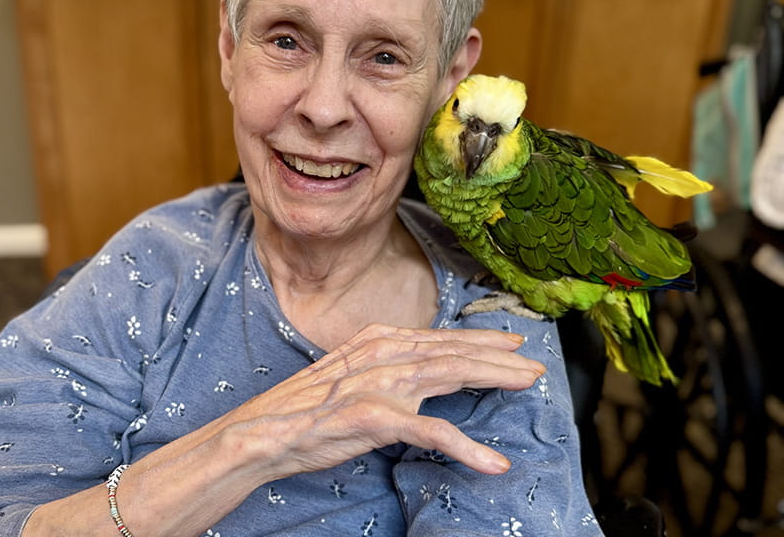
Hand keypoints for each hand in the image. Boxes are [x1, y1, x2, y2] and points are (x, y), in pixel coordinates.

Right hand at [217, 323, 544, 480]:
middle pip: (454, 351)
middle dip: (499, 356)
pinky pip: (432, 433)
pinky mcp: (376, 417)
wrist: (264, 431)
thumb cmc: (304, 407)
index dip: (480, 340)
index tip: (511, 342)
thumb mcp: (348, 372)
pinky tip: (493, 461)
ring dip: (496, 378)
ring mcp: (380, 383)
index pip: (439, 338)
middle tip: (535, 363)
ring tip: (529, 384)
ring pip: (452, 374)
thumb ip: (384, 364)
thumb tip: (417, 368)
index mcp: (377, 340)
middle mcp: (383, 353)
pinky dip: (467, 448)